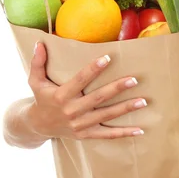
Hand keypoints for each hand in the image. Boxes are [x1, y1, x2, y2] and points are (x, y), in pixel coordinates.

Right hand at [27, 42, 147, 139]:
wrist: (38, 126)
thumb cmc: (41, 98)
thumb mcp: (34, 81)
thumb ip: (37, 62)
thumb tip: (39, 42)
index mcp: (61, 95)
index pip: (79, 80)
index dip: (93, 69)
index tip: (108, 58)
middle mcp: (72, 111)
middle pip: (98, 98)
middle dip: (116, 89)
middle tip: (133, 80)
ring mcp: (80, 124)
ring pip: (106, 116)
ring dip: (126, 109)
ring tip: (143, 101)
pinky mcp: (86, 134)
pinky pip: (107, 135)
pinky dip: (124, 133)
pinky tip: (140, 129)